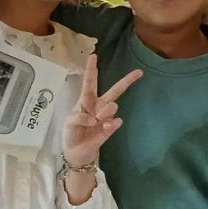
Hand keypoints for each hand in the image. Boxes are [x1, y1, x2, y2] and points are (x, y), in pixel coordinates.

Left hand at [62, 54, 140, 169]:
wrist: (75, 153)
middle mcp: (98, 106)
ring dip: (104, 113)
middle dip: (127, 80)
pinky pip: (115, 121)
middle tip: (139, 72)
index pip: (90, 82)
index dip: (92, 69)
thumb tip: (94, 119)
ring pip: (112, 106)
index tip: (94, 55)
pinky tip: (105, 127)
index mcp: (85, 100)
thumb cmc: (71, 134)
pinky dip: (110, 124)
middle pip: (115, 90)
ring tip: (95, 123)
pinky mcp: (110, 128)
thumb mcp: (68, 123)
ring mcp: (106, 117)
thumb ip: (78, 117)